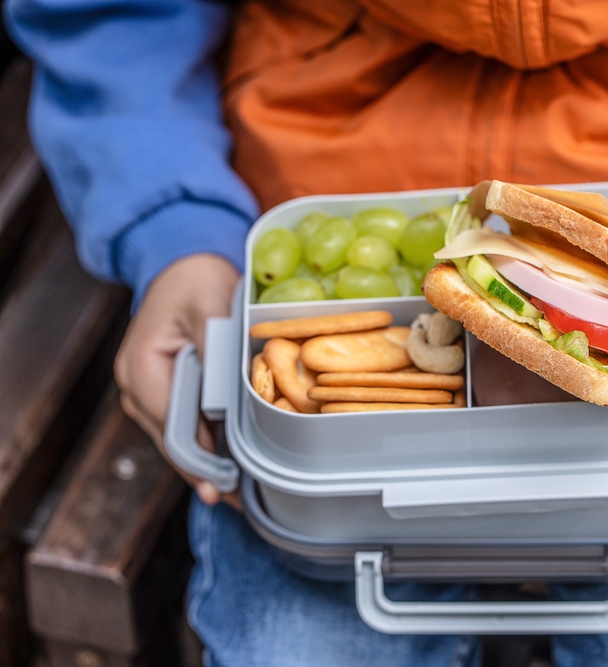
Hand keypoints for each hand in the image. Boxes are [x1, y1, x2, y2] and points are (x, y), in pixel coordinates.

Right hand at [115, 254, 240, 507]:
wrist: (183, 265)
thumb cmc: (196, 280)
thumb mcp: (211, 303)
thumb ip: (215, 347)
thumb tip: (224, 396)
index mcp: (141, 368)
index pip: (172, 426)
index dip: (198, 459)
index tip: (220, 485)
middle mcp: (137, 387)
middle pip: (171, 441)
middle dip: (203, 472)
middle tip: (236, 500)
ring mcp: (147, 392)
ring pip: (176, 439)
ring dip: (204, 465)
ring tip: (236, 493)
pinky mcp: (163, 392)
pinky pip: (182, 426)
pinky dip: (204, 446)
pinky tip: (228, 467)